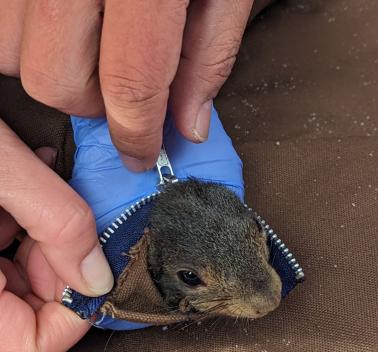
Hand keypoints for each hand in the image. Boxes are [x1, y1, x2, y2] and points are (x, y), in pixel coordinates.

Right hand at [0, 0, 252, 170]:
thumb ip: (208, 57)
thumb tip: (188, 125)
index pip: (130, 86)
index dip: (136, 135)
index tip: (142, 155)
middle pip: (57, 82)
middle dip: (93, 105)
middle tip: (121, 89)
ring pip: (14, 57)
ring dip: (57, 70)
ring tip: (91, 46)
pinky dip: (26, 38)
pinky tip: (61, 21)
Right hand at [0, 119, 112, 351]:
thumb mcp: (0, 167)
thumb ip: (57, 224)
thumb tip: (99, 280)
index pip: (25, 350)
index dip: (70, 316)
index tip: (95, 270)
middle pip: (25, 314)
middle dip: (60, 268)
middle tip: (67, 221)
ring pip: (17, 280)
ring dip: (44, 238)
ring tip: (43, 191)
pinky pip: (1, 249)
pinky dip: (23, 220)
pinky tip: (28, 179)